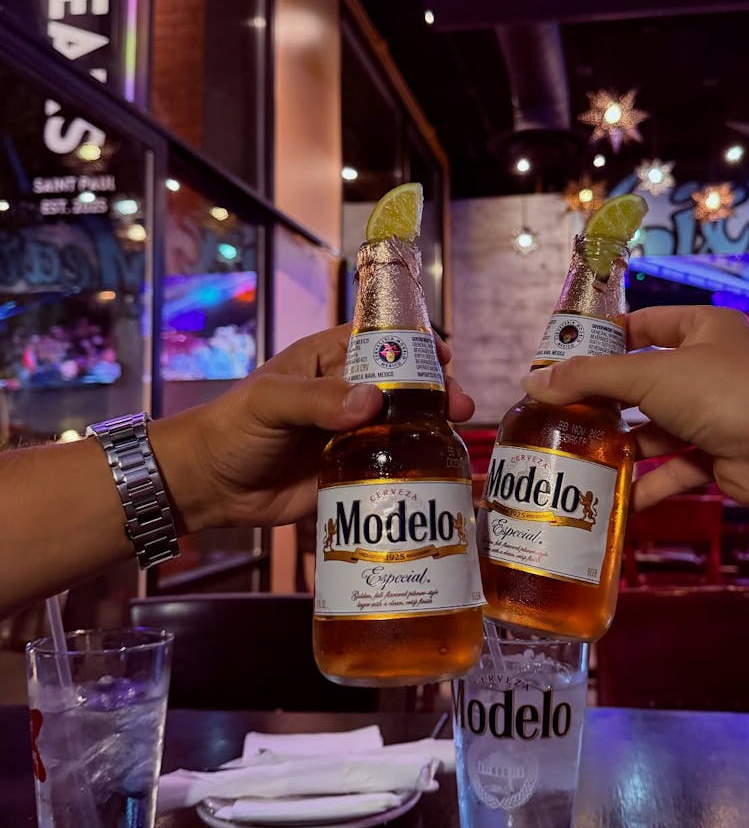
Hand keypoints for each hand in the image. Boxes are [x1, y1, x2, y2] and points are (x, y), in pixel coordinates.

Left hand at [151, 324, 474, 531]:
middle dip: (437, 391)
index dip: (417, 344)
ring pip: (406, 425)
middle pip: (406, 385)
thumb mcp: (270, 403)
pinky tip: (442, 470)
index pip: (383, 341)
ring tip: (458, 436)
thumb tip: (372, 403)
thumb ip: (317, 400)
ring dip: (434, 428)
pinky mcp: (356, 471)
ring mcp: (356, 433)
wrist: (210, 486)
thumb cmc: (232, 428)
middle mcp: (350, 393)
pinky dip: (419, 466)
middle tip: (460, 407)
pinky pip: (394, 465)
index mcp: (331, 360)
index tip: (445, 355)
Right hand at [521, 306, 748, 512]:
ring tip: (580, 454)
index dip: (603, 340)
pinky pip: (675, 465)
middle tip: (561, 412)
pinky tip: (618, 496)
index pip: (643, 324)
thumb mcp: (648, 376)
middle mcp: (708, 366)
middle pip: (644, 380)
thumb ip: (589, 378)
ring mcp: (714, 412)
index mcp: (701, 328)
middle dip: (606, 400)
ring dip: (624, 444)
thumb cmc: (719, 393)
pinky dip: (649, 481)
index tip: (563, 361)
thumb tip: (531, 382)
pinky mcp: (718, 454)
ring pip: (657, 426)